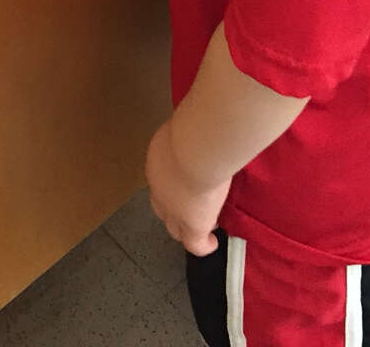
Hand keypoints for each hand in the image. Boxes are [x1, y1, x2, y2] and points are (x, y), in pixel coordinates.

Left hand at [145, 120, 231, 256]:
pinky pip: (195, 244)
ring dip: (186, 229)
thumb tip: (200, 124)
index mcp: (157, 162)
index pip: (161, 179)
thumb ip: (189, 132)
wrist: (196, 149)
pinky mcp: (193, 225)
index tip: (188, 181)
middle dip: (174, 210)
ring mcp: (174, 210)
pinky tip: (212, 243)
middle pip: (162, 207)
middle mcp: (160, 189)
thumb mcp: (186, 126)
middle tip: (191, 208)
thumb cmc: (192, 129)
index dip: (173, 184)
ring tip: (203, 227)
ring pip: (175, 229)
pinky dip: (203, 246)